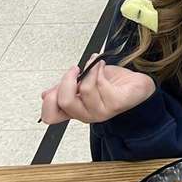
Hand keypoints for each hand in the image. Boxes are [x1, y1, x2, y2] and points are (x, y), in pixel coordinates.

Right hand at [40, 58, 155, 124]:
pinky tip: (101, 65)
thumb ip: (67, 88)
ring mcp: (101, 112)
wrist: (136, 83)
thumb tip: (46, 95)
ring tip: (95, 64)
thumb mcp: (83, 81)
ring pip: (84, 90)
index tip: (55, 85)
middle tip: (75, 69)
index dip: (47, 102)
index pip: (51, 117)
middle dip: (67, 80)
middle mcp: (87, 114)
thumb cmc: (111, 83)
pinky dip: (98, 68)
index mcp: (76, 110)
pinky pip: (100, 83)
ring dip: (88, 71)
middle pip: (65, 102)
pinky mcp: (115, 104)